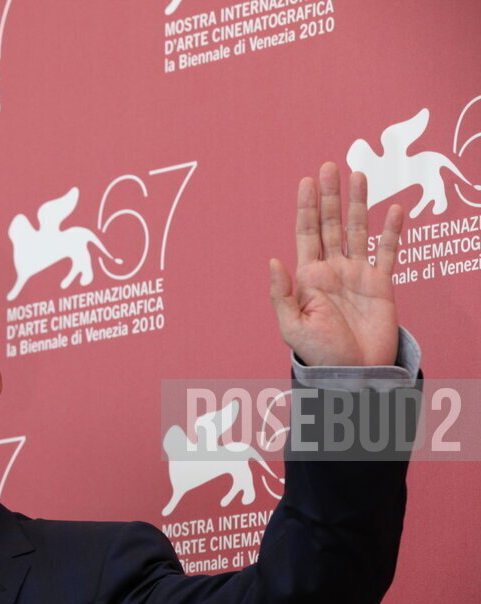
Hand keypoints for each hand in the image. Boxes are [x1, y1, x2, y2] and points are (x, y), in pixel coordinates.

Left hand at [269, 162, 402, 366]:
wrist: (353, 373)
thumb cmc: (319, 354)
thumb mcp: (292, 327)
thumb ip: (281, 294)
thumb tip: (273, 260)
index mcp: (308, 277)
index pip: (305, 233)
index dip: (306, 206)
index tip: (307, 180)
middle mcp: (332, 269)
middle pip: (330, 224)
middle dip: (330, 196)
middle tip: (331, 166)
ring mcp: (357, 274)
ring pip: (358, 230)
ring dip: (359, 204)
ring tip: (360, 175)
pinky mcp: (381, 283)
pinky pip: (387, 251)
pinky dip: (391, 230)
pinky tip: (395, 208)